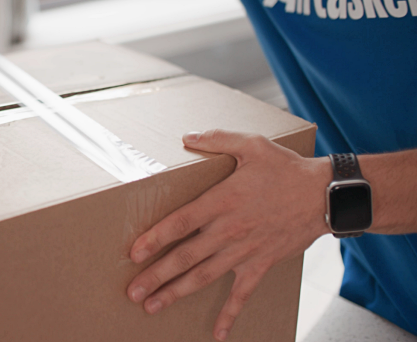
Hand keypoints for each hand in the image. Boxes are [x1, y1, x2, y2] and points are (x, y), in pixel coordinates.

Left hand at [126, 129, 331, 340]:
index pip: (180, 223)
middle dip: (156, 276)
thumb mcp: (252, 144)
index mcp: (222, 201)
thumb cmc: (286, 169)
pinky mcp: (261, 264)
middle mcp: (229, 230)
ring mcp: (244, 251)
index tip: (134, 253)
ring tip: (152, 307)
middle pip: (185, 257)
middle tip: (132, 292)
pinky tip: (217, 333)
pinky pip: (242, 295)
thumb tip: (187, 136)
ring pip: (204, 277)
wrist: (326, 196)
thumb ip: (217, 139)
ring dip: (176, 293)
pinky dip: (229, 315)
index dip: (155, 239)